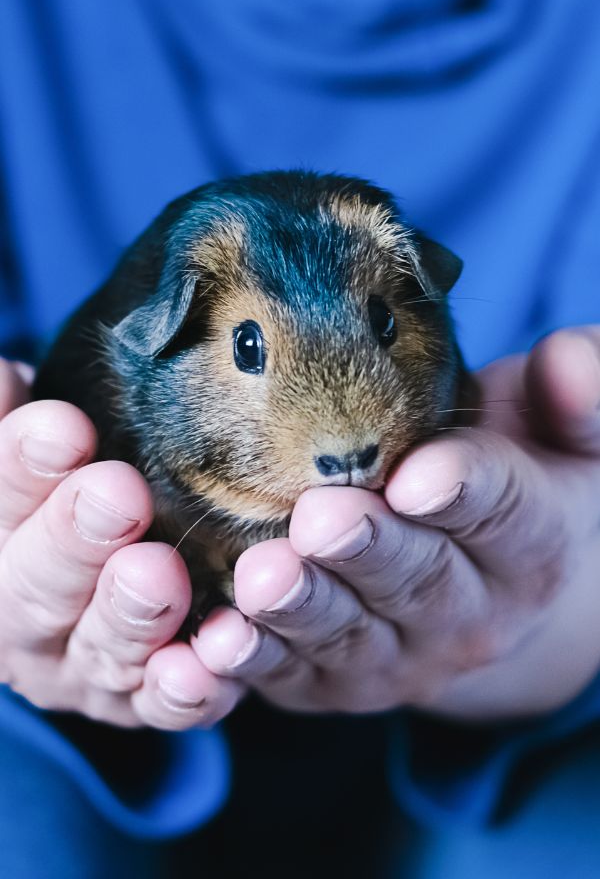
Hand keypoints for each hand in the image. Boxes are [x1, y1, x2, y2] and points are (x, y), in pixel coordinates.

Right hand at [0, 359, 242, 728]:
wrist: (84, 599)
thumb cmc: (60, 506)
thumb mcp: (29, 460)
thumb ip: (14, 422)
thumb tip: (4, 372)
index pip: (0, 502)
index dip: (22, 467)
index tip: (65, 428)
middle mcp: (23, 616)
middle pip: (40, 583)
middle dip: (77, 537)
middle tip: (118, 493)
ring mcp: (83, 668)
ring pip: (103, 647)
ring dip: (132, 615)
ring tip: (159, 575)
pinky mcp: (141, 703)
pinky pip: (163, 706)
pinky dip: (184, 692)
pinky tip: (207, 667)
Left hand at [194, 327, 599, 719]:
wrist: (479, 574)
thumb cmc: (511, 471)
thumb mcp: (562, 431)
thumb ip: (576, 394)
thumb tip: (568, 362)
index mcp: (533, 544)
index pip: (506, 513)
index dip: (465, 491)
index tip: (421, 474)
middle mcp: (472, 614)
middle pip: (420, 581)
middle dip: (368, 550)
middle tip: (321, 518)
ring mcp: (400, 655)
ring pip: (350, 635)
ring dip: (302, 608)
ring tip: (261, 576)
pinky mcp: (333, 679)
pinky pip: (292, 676)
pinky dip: (252, 664)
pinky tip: (213, 646)